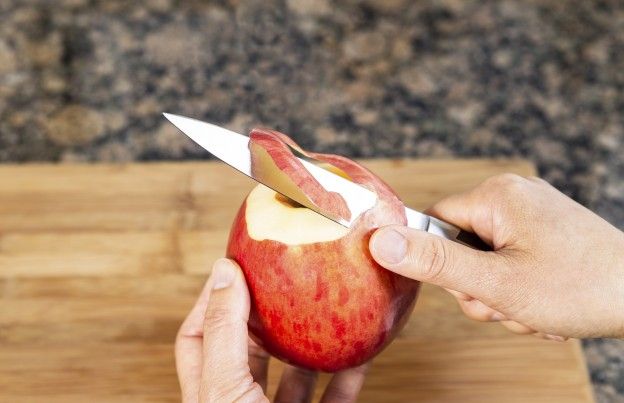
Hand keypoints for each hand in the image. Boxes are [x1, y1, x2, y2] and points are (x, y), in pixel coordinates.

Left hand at [175, 258, 367, 402]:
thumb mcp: (226, 388)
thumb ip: (225, 333)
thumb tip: (224, 271)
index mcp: (210, 393)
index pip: (197, 336)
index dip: (212, 298)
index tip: (235, 264)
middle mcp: (242, 402)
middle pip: (248, 348)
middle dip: (267, 313)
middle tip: (286, 278)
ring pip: (295, 372)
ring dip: (312, 340)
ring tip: (326, 306)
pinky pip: (337, 396)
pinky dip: (349, 372)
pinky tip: (360, 351)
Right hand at [369, 174, 623, 338]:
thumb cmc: (578, 287)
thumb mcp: (497, 282)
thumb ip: (435, 263)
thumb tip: (379, 241)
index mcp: (496, 195)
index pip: (434, 223)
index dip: (441, 263)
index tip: (471, 285)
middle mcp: (513, 195)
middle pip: (460, 247)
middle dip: (479, 287)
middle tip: (509, 303)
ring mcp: (533, 214)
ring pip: (486, 261)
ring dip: (502, 296)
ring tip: (533, 308)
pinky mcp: (546, 232)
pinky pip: (511, 261)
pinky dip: (521, 290)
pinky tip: (546, 304)